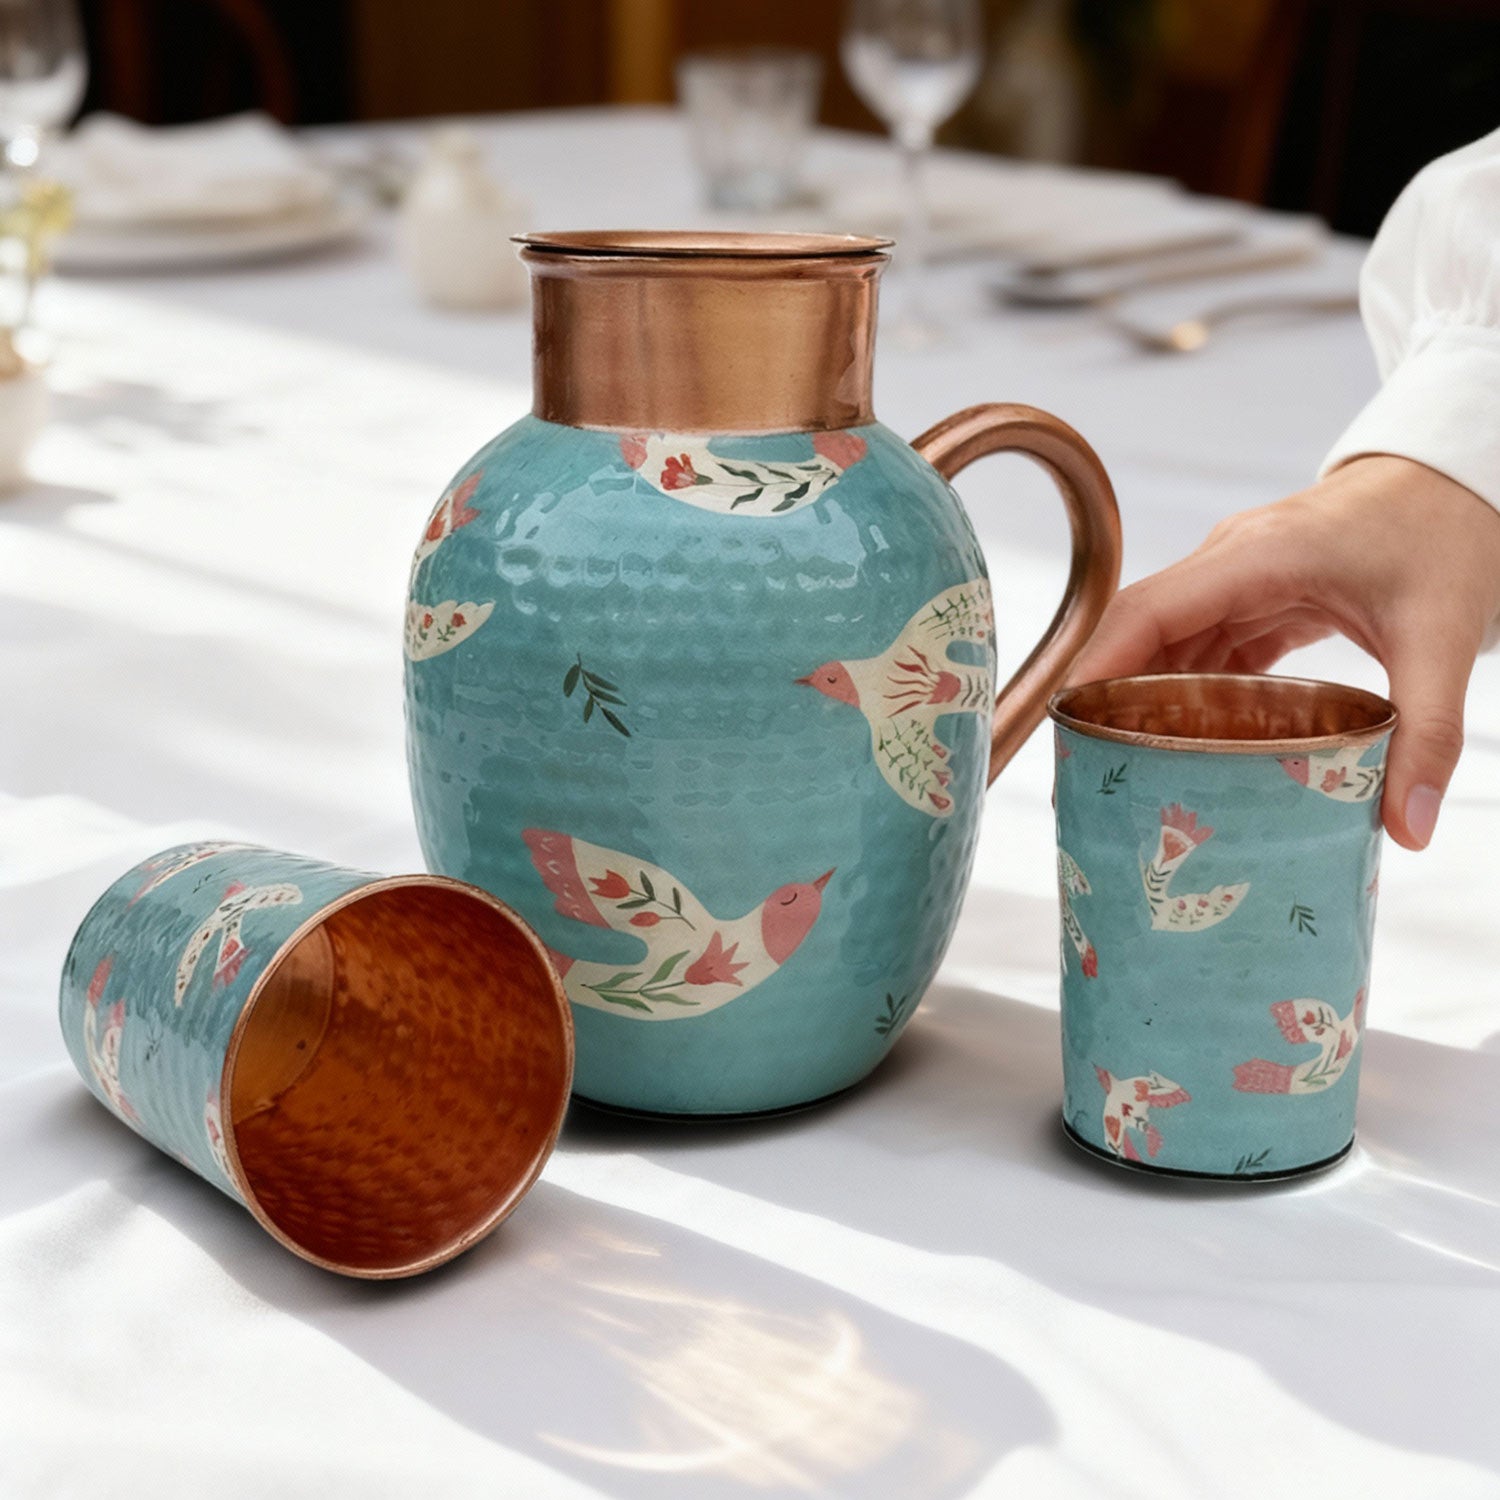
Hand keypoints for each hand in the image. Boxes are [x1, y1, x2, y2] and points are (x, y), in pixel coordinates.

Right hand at [1070, 455, 1499, 849]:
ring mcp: (1238, 576)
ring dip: (1144, 698)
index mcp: (1258, 556)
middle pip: (1142, 630)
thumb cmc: (1446, 531)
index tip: (1067, 721)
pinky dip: (1186, 692)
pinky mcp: (1253, 595)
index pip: (1151, 610)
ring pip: (1165, 642)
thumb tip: (1408, 828)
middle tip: (1091, 767)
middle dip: (1109, 695)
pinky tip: (1184, 742)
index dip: (1100, 664)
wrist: (1458, 481)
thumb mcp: (1442, 634)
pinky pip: (1200, 646)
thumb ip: (1427, 732)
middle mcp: (1232, 561)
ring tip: (1126, 767)